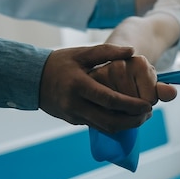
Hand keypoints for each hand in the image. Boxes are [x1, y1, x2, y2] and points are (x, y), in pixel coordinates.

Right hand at [38, 44, 175, 132]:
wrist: (30, 79)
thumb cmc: (59, 62)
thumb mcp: (82, 53)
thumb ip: (107, 51)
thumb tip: (132, 50)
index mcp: (79, 85)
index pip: (111, 100)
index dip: (131, 105)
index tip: (148, 105)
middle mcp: (75, 104)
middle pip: (111, 121)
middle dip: (133, 121)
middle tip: (148, 114)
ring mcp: (73, 115)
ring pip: (105, 128)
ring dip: (126, 126)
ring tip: (140, 117)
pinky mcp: (73, 121)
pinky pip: (97, 126)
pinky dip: (113, 124)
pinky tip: (125, 117)